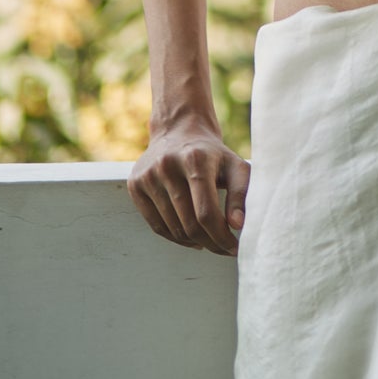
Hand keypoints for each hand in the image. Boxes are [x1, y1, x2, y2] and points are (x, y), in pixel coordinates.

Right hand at [128, 118, 250, 256]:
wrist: (179, 129)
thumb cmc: (213, 154)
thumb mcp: (234, 165)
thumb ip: (242, 193)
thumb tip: (238, 225)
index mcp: (195, 159)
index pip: (206, 212)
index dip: (221, 236)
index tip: (235, 249)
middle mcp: (167, 166)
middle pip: (189, 224)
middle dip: (210, 242)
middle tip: (224, 248)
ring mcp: (148, 176)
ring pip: (172, 228)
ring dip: (194, 242)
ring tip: (209, 241)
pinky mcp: (135, 184)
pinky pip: (155, 226)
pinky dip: (175, 238)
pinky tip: (190, 237)